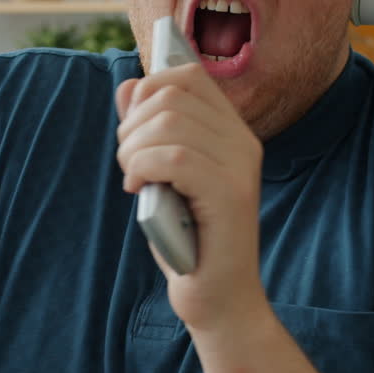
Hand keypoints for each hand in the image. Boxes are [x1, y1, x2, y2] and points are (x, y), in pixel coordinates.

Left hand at [115, 65, 265, 332]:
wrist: (217, 297)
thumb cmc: (186, 237)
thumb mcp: (161, 174)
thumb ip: (148, 129)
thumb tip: (129, 86)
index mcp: (232, 132)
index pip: (188, 75)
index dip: (148, 91)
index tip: (133, 130)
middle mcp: (243, 142)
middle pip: (171, 94)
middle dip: (133, 125)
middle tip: (130, 164)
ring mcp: (241, 167)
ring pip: (169, 123)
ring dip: (133, 149)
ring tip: (134, 178)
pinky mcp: (230, 195)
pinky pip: (174, 157)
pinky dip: (143, 167)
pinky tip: (138, 189)